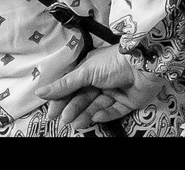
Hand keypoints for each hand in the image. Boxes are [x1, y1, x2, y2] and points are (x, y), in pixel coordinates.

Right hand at [34, 45, 167, 131]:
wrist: (144, 62)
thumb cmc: (113, 61)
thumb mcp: (85, 71)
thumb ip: (65, 84)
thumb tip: (41, 92)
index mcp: (91, 70)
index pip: (73, 87)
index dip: (62, 99)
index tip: (52, 112)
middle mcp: (103, 81)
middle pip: (84, 98)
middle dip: (73, 108)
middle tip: (64, 119)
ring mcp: (116, 91)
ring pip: (97, 106)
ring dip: (85, 114)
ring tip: (77, 123)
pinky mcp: (128, 101)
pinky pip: (114, 111)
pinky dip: (104, 115)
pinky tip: (96, 117)